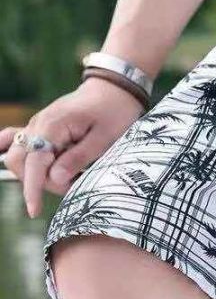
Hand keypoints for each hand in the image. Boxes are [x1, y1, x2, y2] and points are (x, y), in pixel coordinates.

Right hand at [0, 78, 145, 217]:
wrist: (114, 88)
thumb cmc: (114, 111)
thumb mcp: (104, 137)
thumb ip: (78, 158)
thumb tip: (53, 179)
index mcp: (52, 126)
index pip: (33, 163)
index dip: (33, 189)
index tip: (35, 211)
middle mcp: (38, 125)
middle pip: (20, 162)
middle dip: (40, 182)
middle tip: (73, 185)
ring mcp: (37, 126)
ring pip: (20, 157)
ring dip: (38, 173)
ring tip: (70, 176)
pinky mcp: (41, 128)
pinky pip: (18, 141)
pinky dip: (20, 156)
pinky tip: (21, 164)